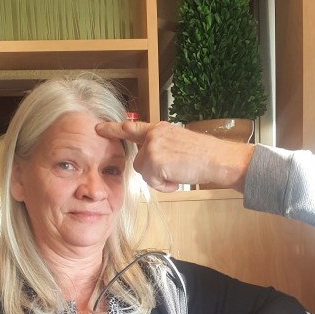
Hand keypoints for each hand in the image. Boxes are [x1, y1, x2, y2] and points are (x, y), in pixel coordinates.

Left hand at [96, 119, 254, 192]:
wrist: (216, 159)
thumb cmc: (203, 155)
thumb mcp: (178, 143)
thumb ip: (161, 147)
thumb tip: (153, 162)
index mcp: (159, 129)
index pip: (132, 128)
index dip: (114, 129)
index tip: (98, 128)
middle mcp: (153, 135)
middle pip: (139, 162)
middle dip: (153, 172)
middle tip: (173, 171)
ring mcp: (152, 147)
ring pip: (145, 173)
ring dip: (160, 179)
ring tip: (178, 173)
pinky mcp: (154, 160)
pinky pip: (152, 182)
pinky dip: (164, 185)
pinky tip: (177, 178)